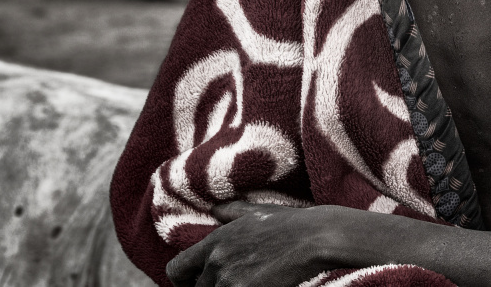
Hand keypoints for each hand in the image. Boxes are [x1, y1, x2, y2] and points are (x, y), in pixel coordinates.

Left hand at [165, 202, 339, 286]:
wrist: (313, 238)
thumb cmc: (288, 223)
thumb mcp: (255, 211)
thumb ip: (230, 212)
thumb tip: (214, 210)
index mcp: (215, 241)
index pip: (177, 269)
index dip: (182, 281)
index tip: (193, 284)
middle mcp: (217, 261)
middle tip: (230, 282)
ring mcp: (230, 280)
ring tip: (247, 281)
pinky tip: (259, 285)